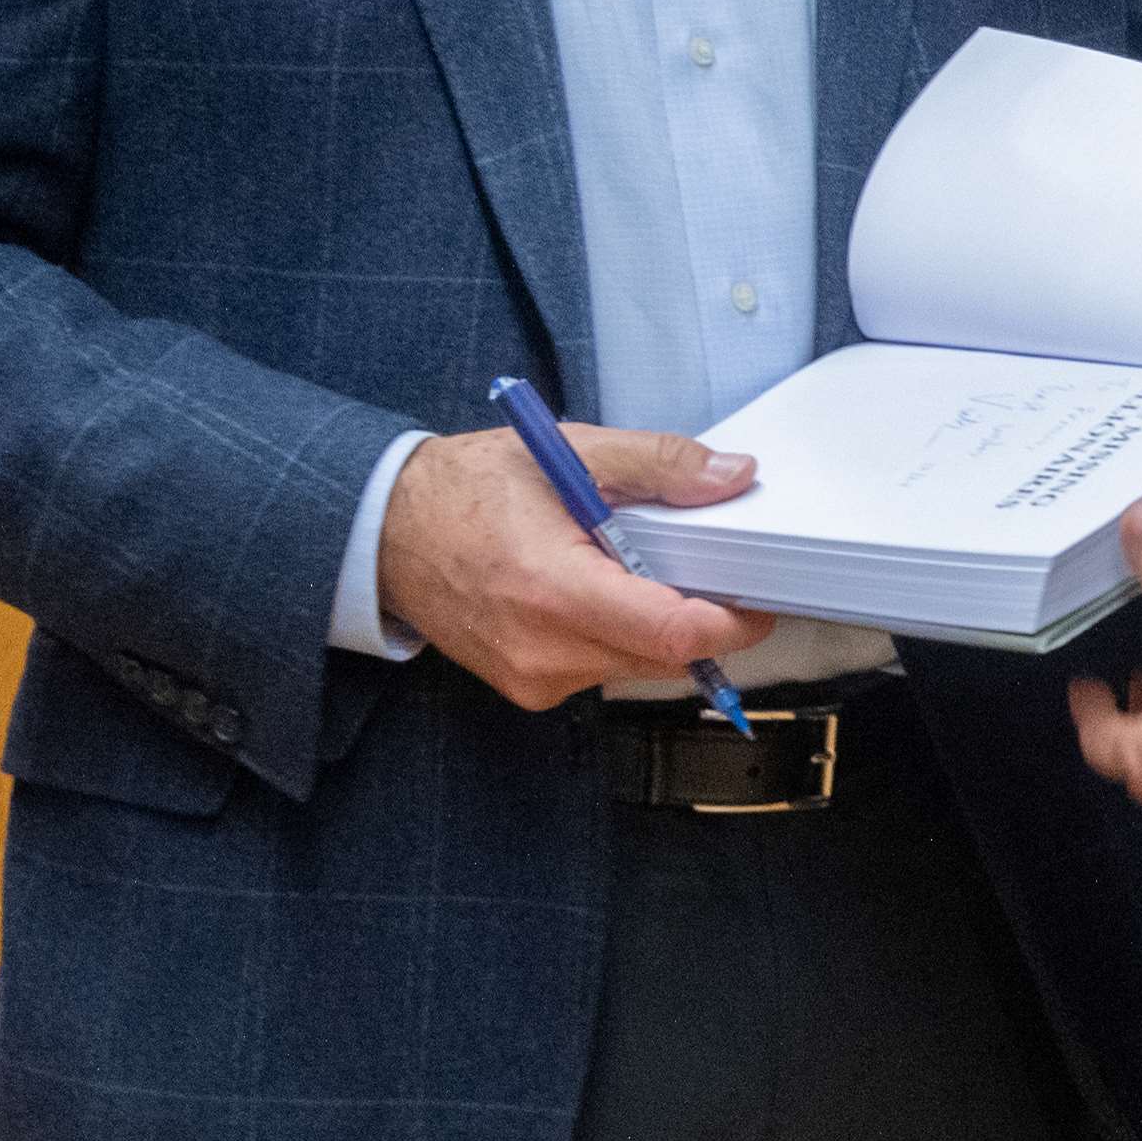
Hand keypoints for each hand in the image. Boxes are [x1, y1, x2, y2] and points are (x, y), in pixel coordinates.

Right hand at [376, 424, 776, 710]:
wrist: (385, 532)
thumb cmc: (466, 490)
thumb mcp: (566, 451)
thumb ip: (657, 464)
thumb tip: (731, 475)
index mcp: (552, 588)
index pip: (669, 633)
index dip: (729, 623)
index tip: (756, 600)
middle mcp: (542, 649)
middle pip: (662, 655)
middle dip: (696, 617)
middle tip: (701, 567)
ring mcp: (533, 678)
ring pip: (636, 666)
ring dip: (654, 625)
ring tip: (629, 568)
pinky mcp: (528, 689)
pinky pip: (603, 670)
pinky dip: (617, 636)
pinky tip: (595, 593)